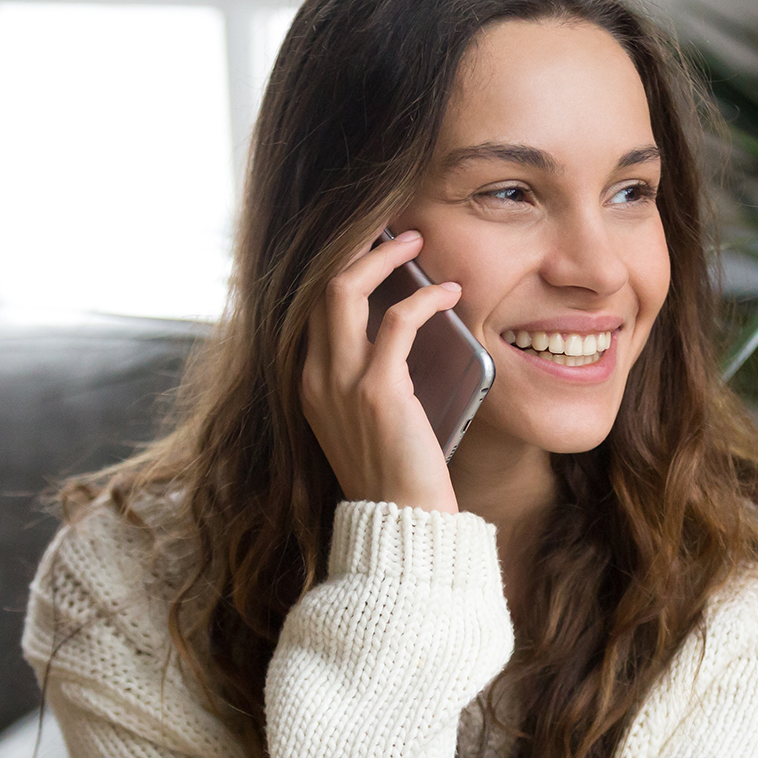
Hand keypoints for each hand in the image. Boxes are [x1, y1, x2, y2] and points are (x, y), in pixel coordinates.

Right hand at [301, 230, 461, 513]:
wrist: (400, 528)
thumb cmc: (395, 477)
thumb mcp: (364, 423)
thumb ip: (366, 380)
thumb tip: (398, 333)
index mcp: (308, 384)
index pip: (309, 306)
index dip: (339, 266)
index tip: (370, 245)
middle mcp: (314, 378)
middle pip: (316, 285)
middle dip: (353, 245)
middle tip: (393, 229)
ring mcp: (340, 384)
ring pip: (343, 288)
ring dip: (383, 254)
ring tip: (417, 241)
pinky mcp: (378, 392)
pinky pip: (398, 321)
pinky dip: (426, 299)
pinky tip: (449, 294)